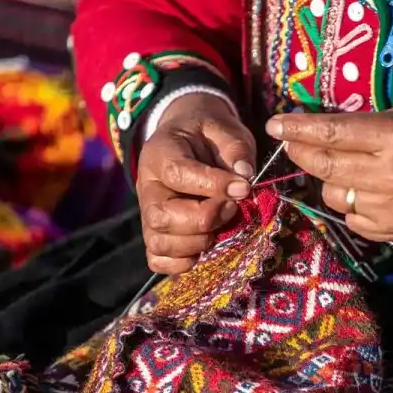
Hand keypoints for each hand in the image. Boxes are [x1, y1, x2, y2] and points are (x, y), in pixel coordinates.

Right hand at [137, 93, 255, 273]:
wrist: (191, 140)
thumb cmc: (209, 136)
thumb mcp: (225, 130)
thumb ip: (236, 149)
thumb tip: (245, 177)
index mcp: (160, 153)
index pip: (176, 174)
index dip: (212, 185)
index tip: (243, 188)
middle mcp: (147, 187)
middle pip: (161, 216)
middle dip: (204, 218)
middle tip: (231, 206)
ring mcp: (148, 215)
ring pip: (159, 242)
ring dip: (197, 242)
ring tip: (222, 225)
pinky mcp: (157, 235)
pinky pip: (159, 260)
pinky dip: (184, 262)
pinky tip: (208, 243)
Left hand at [265, 106, 392, 244]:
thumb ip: (370, 124)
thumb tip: (324, 130)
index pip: (332, 133)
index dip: (299, 129)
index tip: (275, 124)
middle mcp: (390, 176)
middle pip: (324, 166)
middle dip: (301, 152)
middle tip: (291, 143)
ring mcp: (389, 209)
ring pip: (334, 194)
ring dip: (332, 179)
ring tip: (351, 168)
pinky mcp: (390, 233)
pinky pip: (351, 217)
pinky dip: (352, 203)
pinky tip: (372, 192)